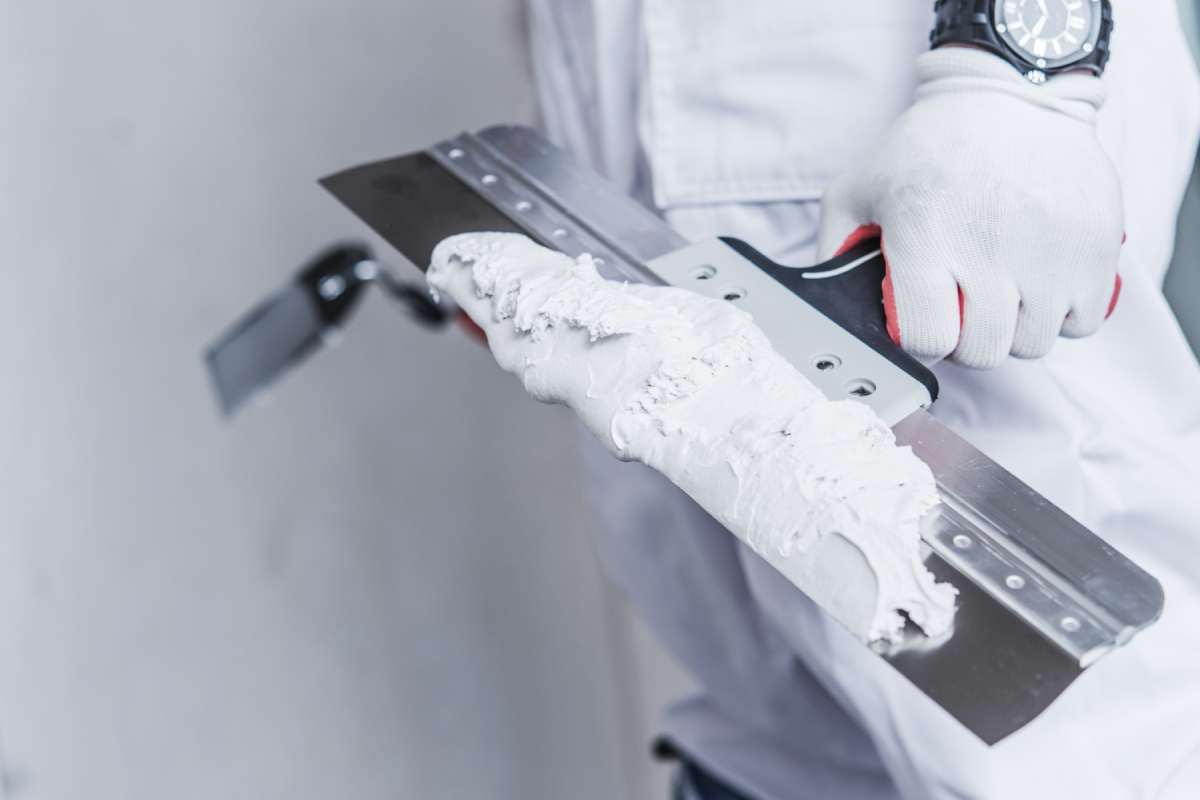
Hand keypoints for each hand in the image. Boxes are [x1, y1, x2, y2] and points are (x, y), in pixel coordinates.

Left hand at [817, 48, 1122, 368]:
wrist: (1012, 91)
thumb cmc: (926, 147)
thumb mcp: (858, 187)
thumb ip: (832, 248)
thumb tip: (824, 308)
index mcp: (923, 234)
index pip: (928, 340)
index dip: (924, 341)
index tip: (925, 321)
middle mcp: (988, 245)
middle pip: (983, 351)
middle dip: (967, 340)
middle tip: (964, 306)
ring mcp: (1049, 247)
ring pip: (1034, 343)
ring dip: (1016, 328)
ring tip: (1004, 290)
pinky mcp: (1097, 243)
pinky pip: (1083, 321)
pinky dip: (1064, 313)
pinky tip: (1042, 282)